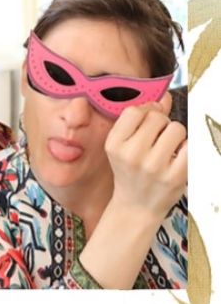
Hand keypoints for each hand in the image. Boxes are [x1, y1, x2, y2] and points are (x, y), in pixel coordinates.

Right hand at [105, 96, 187, 225]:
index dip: (145, 112)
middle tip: (157, 139)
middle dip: (161, 124)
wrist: (136, 207)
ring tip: (168, 148)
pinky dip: (186, 149)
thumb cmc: (130, 172)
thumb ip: (140, 119)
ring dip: (175, 135)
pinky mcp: (174, 177)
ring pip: (176, 128)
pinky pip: (189, 146)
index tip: (148, 121)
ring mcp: (153, 167)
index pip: (135, 111)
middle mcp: (132, 155)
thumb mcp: (123, 146)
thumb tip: (164, 96)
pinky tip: (177, 158)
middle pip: (157, 117)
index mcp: (114, 144)